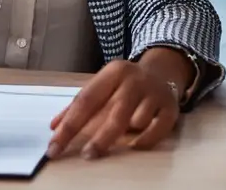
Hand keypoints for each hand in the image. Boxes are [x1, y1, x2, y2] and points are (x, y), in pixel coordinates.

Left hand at [48, 60, 179, 159]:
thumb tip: (54, 127)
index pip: (87, 100)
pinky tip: (136, 145)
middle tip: (86, 155)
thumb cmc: (124, 84)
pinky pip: (158, 129)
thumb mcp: (102, 86)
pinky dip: (146, 140)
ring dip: (127, 134)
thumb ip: (78, 105)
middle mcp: (135, 80)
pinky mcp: (171, 107)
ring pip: (138, 120)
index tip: (54, 148)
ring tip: (121, 137)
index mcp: (113, 72)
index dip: (69, 126)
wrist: (162, 72)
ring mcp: (155, 93)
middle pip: (115, 112)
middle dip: (99, 138)